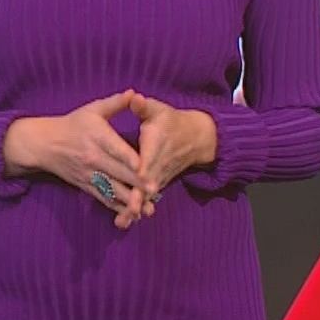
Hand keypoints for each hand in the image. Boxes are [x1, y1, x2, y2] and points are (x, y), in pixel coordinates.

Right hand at [4, 90, 148, 227]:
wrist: (44, 145)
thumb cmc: (72, 125)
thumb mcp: (92, 110)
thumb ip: (115, 103)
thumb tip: (134, 94)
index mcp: (96, 137)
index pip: (114, 149)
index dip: (129, 158)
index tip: (143, 166)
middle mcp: (93, 158)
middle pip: (117, 172)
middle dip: (136, 182)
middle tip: (155, 189)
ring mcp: (89, 174)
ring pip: (112, 190)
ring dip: (129, 200)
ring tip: (148, 207)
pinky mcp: (86, 186)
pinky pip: (104, 199)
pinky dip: (118, 208)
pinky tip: (133, 214)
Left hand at [129, 93, 217, 214]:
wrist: (196, 137)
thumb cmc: (171, 121)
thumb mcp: (158, 110)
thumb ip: (144, 107)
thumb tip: (134, 97)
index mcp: (157, 143)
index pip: (150, 157)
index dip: (145, 166)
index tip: (139, 176)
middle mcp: (158, 163)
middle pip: (148, 181)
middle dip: (140, 195)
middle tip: (130, 209)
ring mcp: (158, 176)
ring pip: (147, 194)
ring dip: (136, 207)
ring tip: (123, 221)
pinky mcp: (156, 183)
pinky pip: (146, 198)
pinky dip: (137, 209)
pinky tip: (124, 222)